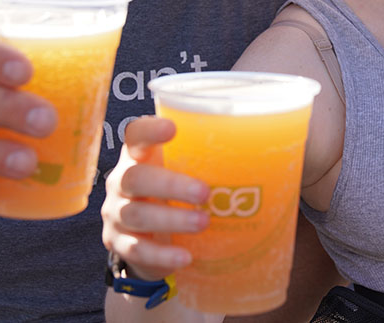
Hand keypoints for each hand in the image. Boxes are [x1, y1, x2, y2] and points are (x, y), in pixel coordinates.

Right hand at [101, 116, 211, 280]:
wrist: (147, 238)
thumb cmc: (171, 195)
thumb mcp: (183, 174)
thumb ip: (207, 163)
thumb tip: (267, 159)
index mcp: (138, 156)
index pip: (135, 135)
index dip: (149, 130)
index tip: (172, 128)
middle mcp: (121, 181)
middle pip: (135, 177)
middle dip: (170, 185)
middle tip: (204, 193)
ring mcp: (116, 213)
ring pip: (136, 214)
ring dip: (172, 219)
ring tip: (203, 223)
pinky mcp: (117, 242)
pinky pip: (137, 249)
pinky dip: (162, 254)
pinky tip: (185, 256)